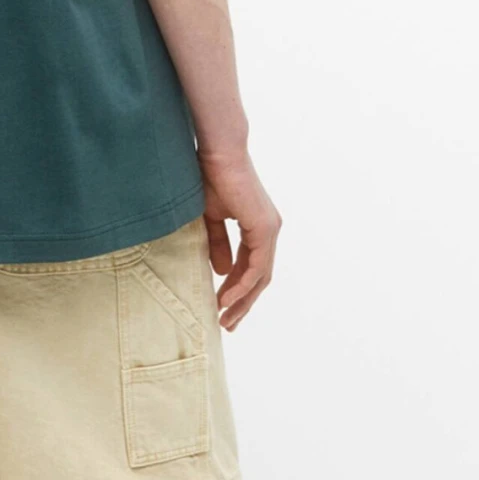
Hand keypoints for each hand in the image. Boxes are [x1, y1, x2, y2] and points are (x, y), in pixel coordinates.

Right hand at [199, 147, 281, 331]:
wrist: (217, 154)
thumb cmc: (210, 178)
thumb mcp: (209, 219)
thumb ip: (216, 244)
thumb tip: (220, 271)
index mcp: (257, 227)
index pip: (250, 267)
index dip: (236, 290)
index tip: (220, 309)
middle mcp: (268, 230)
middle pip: (259, 277)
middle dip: (242, 303)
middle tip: (227, 324)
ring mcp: (269, 229)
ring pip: (260, 276)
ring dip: (243, 300)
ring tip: (225, 318)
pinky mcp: (264, 228)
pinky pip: (256, 266)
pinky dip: (242, 285)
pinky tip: (227, 299)